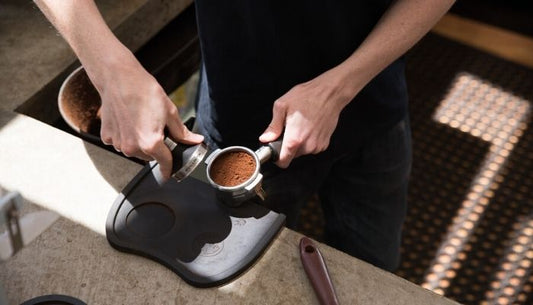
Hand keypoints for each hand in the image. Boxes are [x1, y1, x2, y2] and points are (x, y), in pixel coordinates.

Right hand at [94, 56, 202, 178]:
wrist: (119, 78)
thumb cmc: (144, 91)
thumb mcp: (170, 112)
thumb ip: (182, 132)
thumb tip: (194, 141)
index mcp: (151, 143)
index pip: (165, 163)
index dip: (170, 169)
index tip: (170, 175)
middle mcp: (132, 147)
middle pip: (150, 157)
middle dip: (157, 148)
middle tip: (158, 130)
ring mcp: (118, 143)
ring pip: (135, 151)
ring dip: (141, 143)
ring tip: (142, 122)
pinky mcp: (107, 136)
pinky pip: (121, 143)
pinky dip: (127, 137)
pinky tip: (129, 122)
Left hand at [259, 67, 354, 167]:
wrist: (329, 93)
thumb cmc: (308, 96)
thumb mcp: (282, 106)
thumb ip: (273, 126)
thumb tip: (265, 138)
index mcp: (295, 139)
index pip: (283, 162)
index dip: (276, 158)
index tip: (275, 149)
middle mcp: (307, 146)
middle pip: (292, 156)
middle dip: (287, 145)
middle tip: (289, 129)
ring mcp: (318, 146)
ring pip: (302, 151)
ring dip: (298, 142)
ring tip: (300, 125)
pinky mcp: (325, 143)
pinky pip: (312, 147)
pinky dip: (308, 140)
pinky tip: (309, 126)